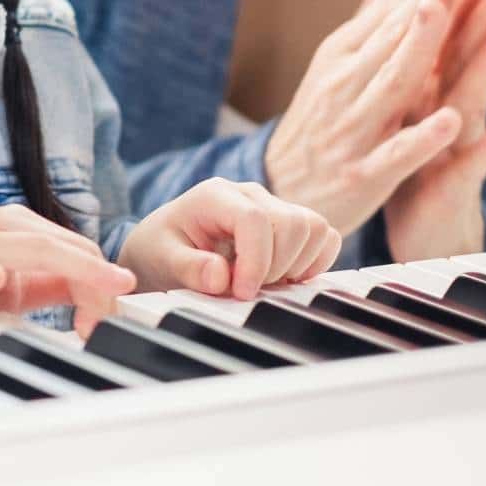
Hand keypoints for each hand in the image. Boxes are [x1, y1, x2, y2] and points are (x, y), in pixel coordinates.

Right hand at [0, 204, 136, 336]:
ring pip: (33, 248)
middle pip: (66, 247)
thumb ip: (46, 283)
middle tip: (119, 320)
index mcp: (14, 227)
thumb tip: (95, 286)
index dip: (104, 282)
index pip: (76, 248)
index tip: (116, 322)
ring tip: (105, 290)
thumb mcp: (4, 288)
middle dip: (100, 282)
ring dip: (74, 271)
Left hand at [120, 178, 341, 300]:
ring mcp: (273, 205)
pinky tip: (283, 277)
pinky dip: (313, 262)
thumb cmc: (162, 249)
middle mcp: (250, 193)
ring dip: (296, 265)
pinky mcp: (289, 222)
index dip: (257, 261)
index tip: (243, 292)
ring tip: (262, 281)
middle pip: (293, 224)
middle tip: (246, 288)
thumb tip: (221, 277)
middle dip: (275, 267)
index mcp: (215, 195)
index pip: (256, 220)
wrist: (165, 244)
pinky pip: (324, 236)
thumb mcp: (162, 259)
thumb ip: (188, 268)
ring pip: (315, 228)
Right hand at [263, 0, 473, 234]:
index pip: (385, 12)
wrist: (280, 190)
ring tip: (440, 12)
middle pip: (389, 39)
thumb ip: (379, 9)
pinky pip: (395, 154)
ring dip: (415, 48)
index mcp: (343, 56)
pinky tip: (450, 121)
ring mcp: (353, 129)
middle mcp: (345, 86)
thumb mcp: (342, 59)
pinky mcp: (363, 174)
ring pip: (390, 85)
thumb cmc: (322, 119)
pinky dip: (420, 138)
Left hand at [384, 0, 485, 261]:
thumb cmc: (408, 161)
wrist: (415, 228)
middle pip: (468, 56)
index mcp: (432, 89)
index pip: (444, 35)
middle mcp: (452, 111)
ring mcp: (458, 147)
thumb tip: (424, 8)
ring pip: (477, 99)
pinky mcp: (455, 187)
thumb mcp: (408, 107)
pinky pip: (475, 165)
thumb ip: (419, 61)